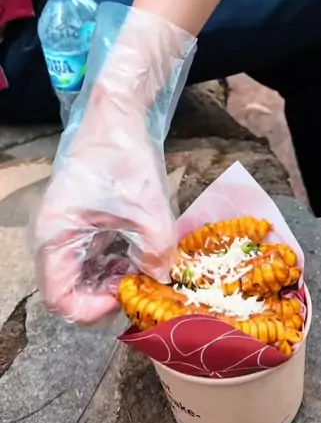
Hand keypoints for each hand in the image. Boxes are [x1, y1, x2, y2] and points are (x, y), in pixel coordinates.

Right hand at [34, 4, 196, 324]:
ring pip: (84, 273)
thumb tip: (163, 282)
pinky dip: (116, 260)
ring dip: (114, 278)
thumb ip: (157, 253)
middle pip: (72, 289)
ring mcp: (67, 228)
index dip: (92, 309)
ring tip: (147, 267)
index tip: (127, 297)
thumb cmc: (125, 157)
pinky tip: (142, 252)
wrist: (118, 113)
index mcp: (56, 236)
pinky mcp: (82, 219)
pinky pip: (93, 254)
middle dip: (107, 294)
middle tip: (143, 284)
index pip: (60, 299)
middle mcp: (54, 237)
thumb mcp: (148, 209)